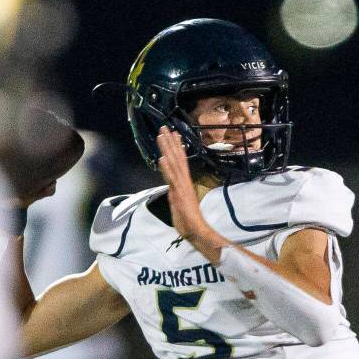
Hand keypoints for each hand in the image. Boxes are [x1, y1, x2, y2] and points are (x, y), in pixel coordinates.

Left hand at [156, 127, 224, 263]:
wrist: (196, 232)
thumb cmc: (189, 222)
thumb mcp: (178, 205)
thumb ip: (174, 195)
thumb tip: (171, 188)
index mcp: (184, 183)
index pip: (180, 161)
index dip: (176, 147)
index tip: (173, 134)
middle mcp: (184, 181)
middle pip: (177, 157)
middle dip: (170, 142)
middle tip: (164, 127)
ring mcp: (182, 186)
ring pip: (174, 164)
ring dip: (167, 149)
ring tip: (162, 135)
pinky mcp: (179, 194)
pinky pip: (172, 179)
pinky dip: (167, 168)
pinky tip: (162, 158)